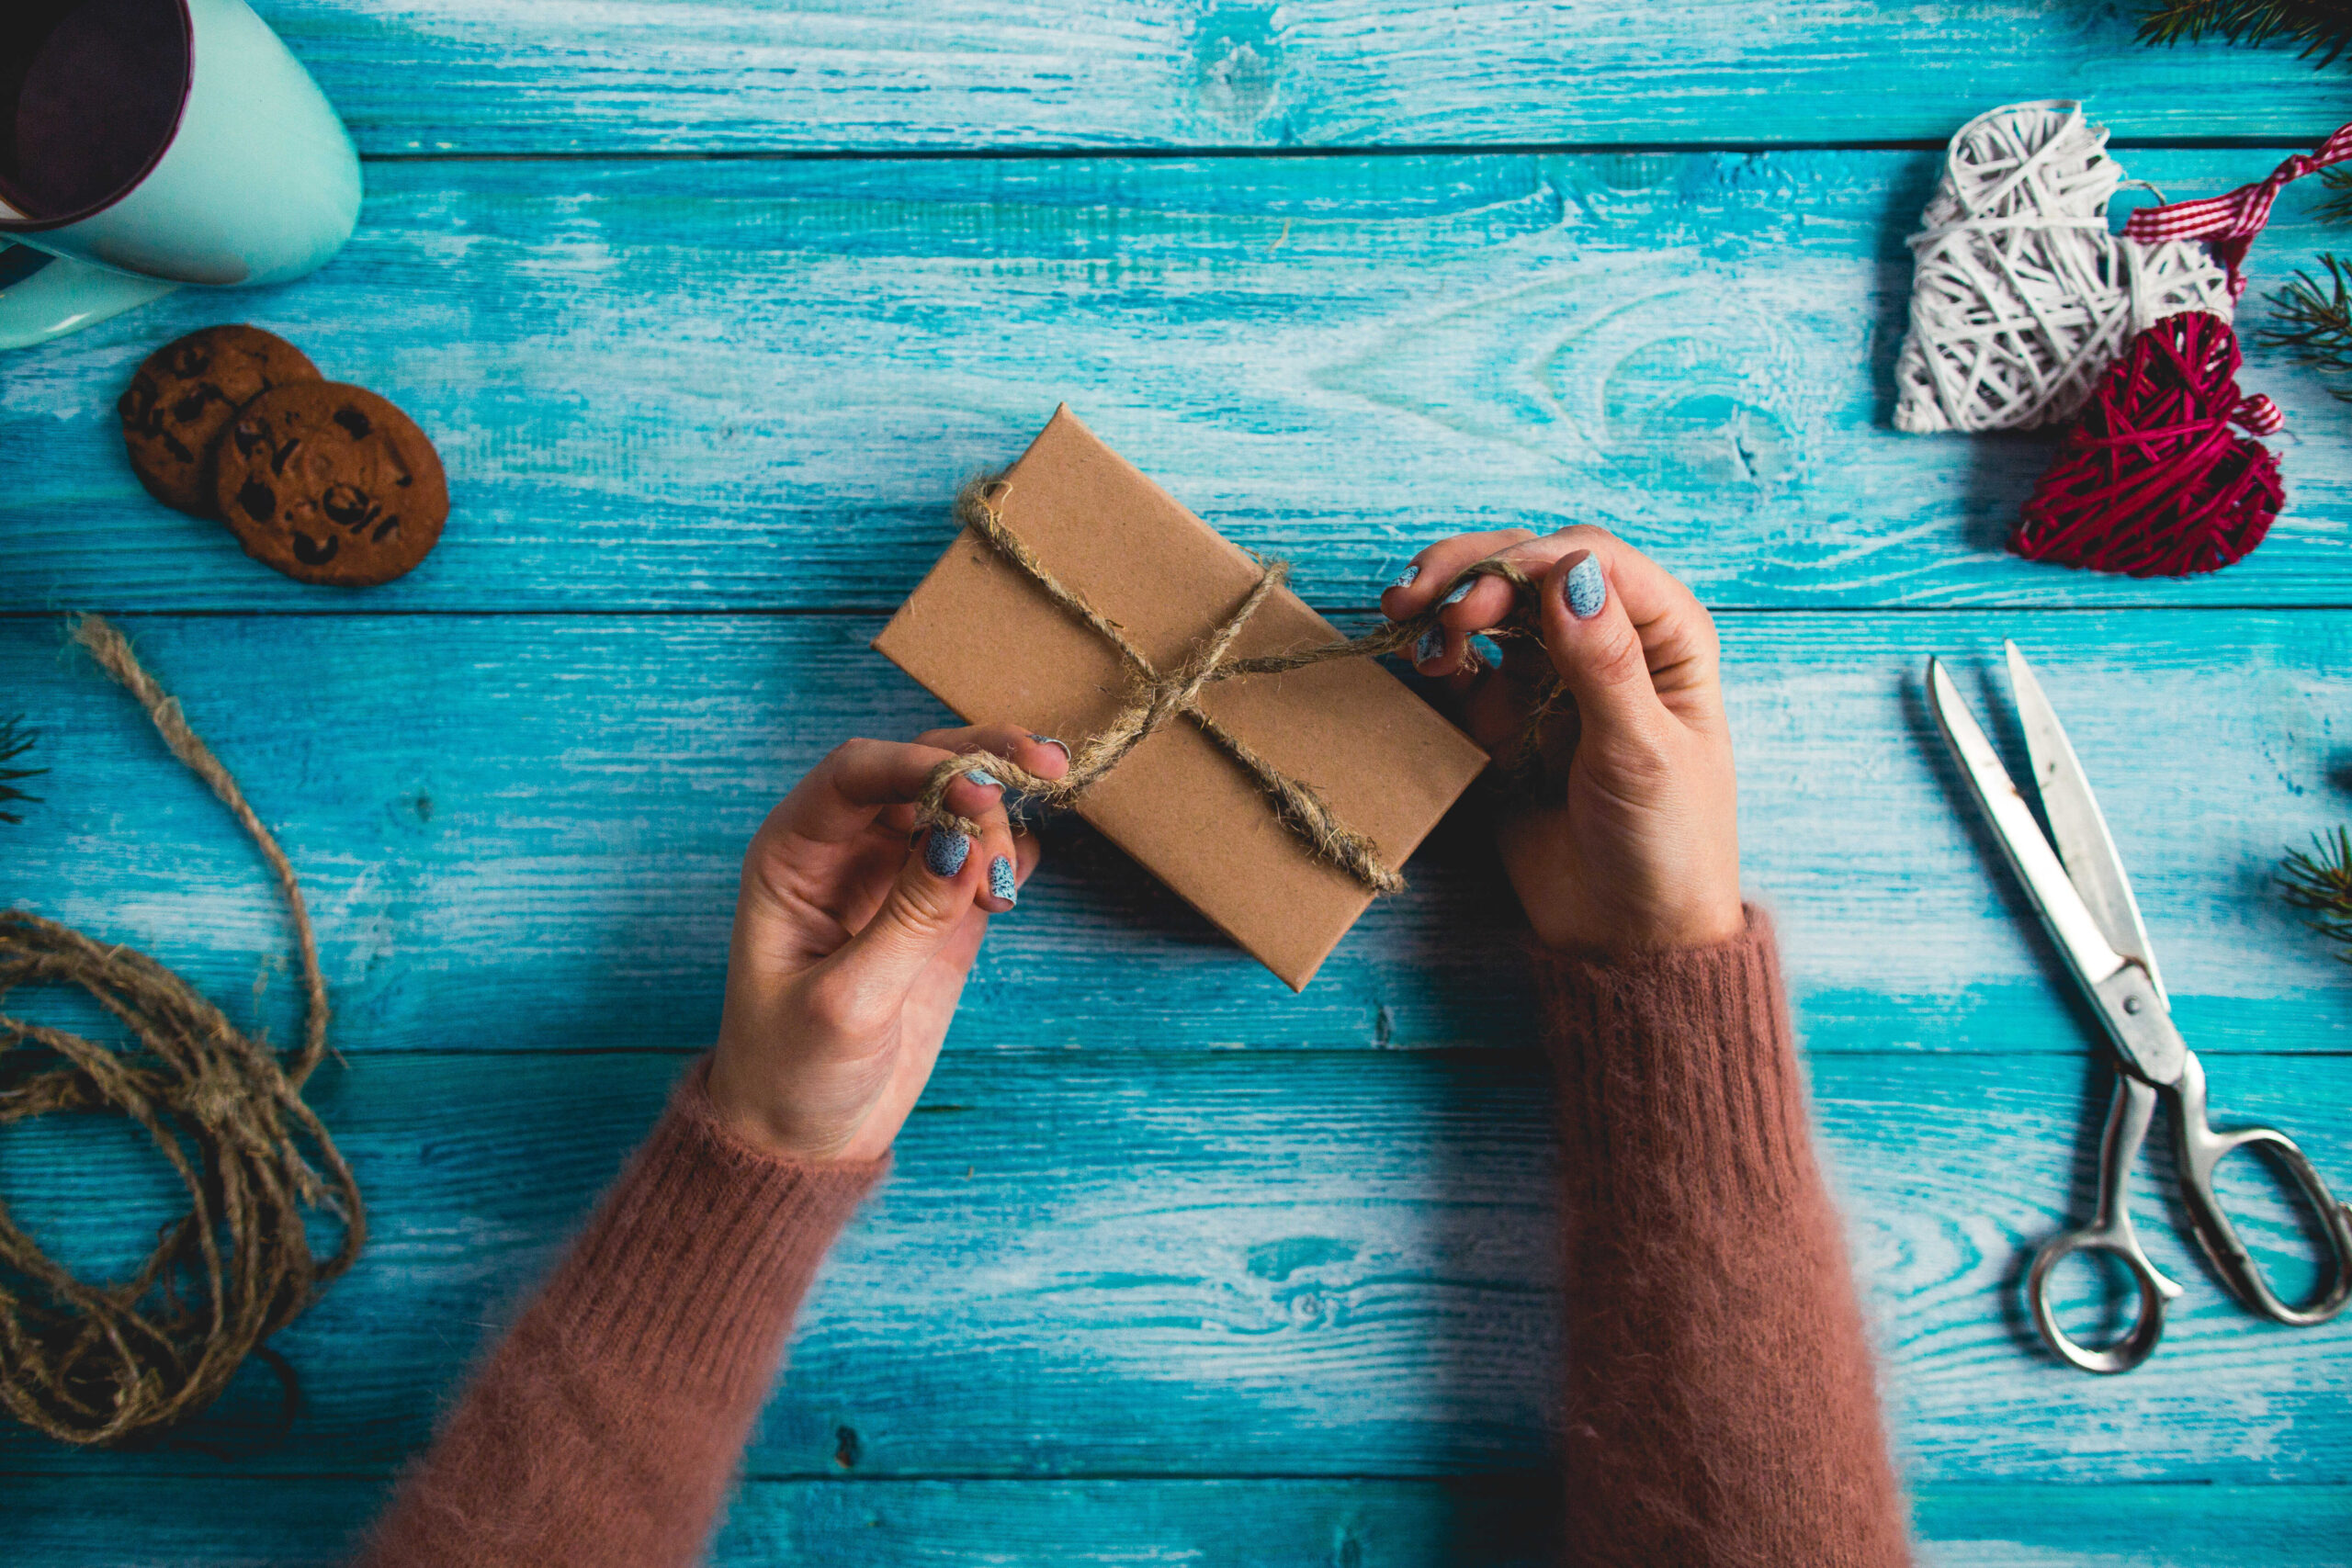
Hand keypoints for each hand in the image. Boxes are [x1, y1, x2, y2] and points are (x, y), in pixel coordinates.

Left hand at [704, 726, 1070, 1161]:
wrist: (805, 1139)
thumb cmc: (793, 1072)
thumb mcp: (848, 1002)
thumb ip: (908, 920)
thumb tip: (965, 841)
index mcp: (793, 856)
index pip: (855, 773)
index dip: (919, 765)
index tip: (980, 790)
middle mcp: (843, 851)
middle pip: (917, 771)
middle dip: (980, 763)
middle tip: (1046, 767)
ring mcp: (895, 877)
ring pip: (958, 806)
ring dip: (997, 821)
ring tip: (1001, 892)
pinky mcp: (940, 912)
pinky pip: (984, 856)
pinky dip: (1010, 856)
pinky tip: (1008, 892)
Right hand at [1382, 526, 1742, 955]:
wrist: (1625, 936)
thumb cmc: (1667, 846)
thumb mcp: (1643, 753)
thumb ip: (1605, 663)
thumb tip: (1569, 572)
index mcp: (1665, 637)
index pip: (1595, 561)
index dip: (1533, 561)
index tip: (1481, 593)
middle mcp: (1606, 642)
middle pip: (1533, 567)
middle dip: (1475, 572)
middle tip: (1425, 600)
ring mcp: (1550, 677)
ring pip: (1492, 605)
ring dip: (1447, 602)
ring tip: (1411, 623)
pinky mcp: (1504, 716)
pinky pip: (1463, 664)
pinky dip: (1437, 652)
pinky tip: (1424, 664)